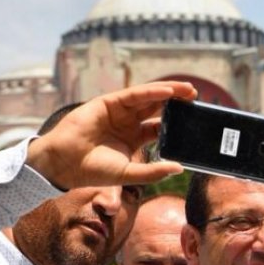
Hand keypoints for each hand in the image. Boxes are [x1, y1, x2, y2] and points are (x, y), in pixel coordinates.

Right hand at [27, 81, 196, 189]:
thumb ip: (152, 171)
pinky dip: (151, 92)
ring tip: (189, 91)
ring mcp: (118, 112)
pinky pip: (134, 95)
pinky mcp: (108, 103)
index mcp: (133, 140)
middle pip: (157, 109)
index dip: (176, 124)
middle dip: (177, 103)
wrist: (65, 163)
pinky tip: (168, 92)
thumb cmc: (93, 171)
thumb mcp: (128, 173)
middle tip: (198, 100)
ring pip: (149, 98)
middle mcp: (127, 123)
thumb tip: (179, 168)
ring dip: (169, 93)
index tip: (195, 122)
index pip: (159, 128)